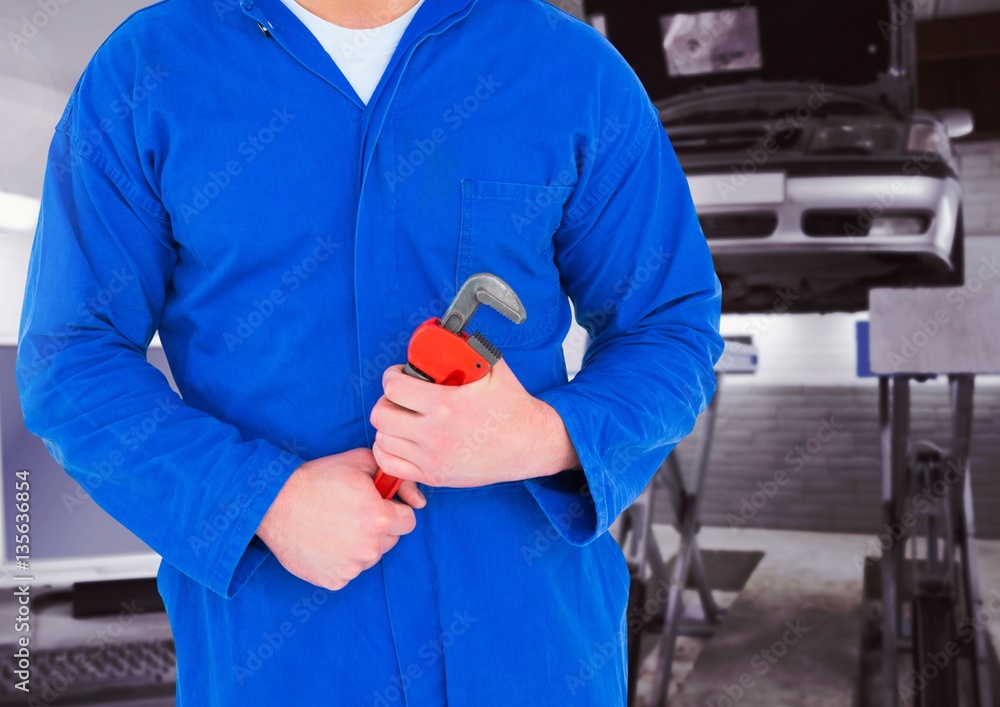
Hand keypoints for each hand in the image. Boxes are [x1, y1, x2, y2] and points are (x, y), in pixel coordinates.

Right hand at [256, 448, 425, 590]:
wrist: (274, 503)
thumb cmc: (318, 478)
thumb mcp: (361, 462)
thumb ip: (395, 476)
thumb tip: (418, 500)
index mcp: (380, 518)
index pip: (408, 520)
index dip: (394, 510)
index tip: (377, 505)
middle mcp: (370, 547)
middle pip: (391, 540)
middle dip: (380, 527)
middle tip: (353, 513)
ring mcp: (352, 567)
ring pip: (371, 556)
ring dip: (361, 544)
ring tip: (335, 526)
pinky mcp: (335, 580)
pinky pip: (350, 570)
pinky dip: (342, 559)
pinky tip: (325, 542)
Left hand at [370, 360, 579, 487]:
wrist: (531, 445)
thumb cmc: (512, 408)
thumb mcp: (493, 369)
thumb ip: (466, 350)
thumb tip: (444, 335)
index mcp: (447, 405)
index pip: (394, 388)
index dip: (392, 376)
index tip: (399, 375)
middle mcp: (436, 434)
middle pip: (382, 415)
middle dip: (387, 400)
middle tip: (400, 397)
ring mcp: (434, 459)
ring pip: (383, 440)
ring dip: (389, 425)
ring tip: (402, 418)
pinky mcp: (435, 476)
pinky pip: (390, 465)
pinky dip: (388, 451)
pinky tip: (401, 441)